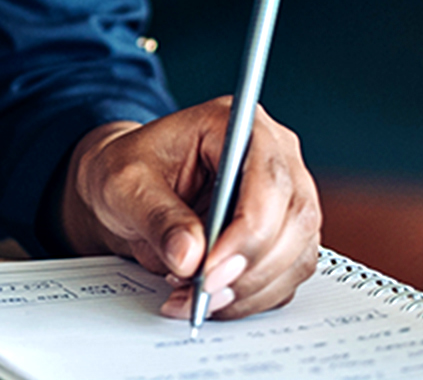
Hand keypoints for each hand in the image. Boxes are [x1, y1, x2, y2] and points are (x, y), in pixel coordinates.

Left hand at [59, 99, 321, 319]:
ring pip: (297, 256)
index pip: (269, 178)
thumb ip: (157, 217)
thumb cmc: (130, 170)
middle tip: (203, 292)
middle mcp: (273, 156)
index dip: (249, 231)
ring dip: (248, 290)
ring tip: (194, 296)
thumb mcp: (125, 185)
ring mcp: (284, 197)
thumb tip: (190, 257)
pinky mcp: (282, 236)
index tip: (211, 269)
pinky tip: (209, 297)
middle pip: (295, 220)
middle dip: (250, 268)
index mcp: (235, 124)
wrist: (129, 188)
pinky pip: (285, 278)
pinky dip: (249, 299)